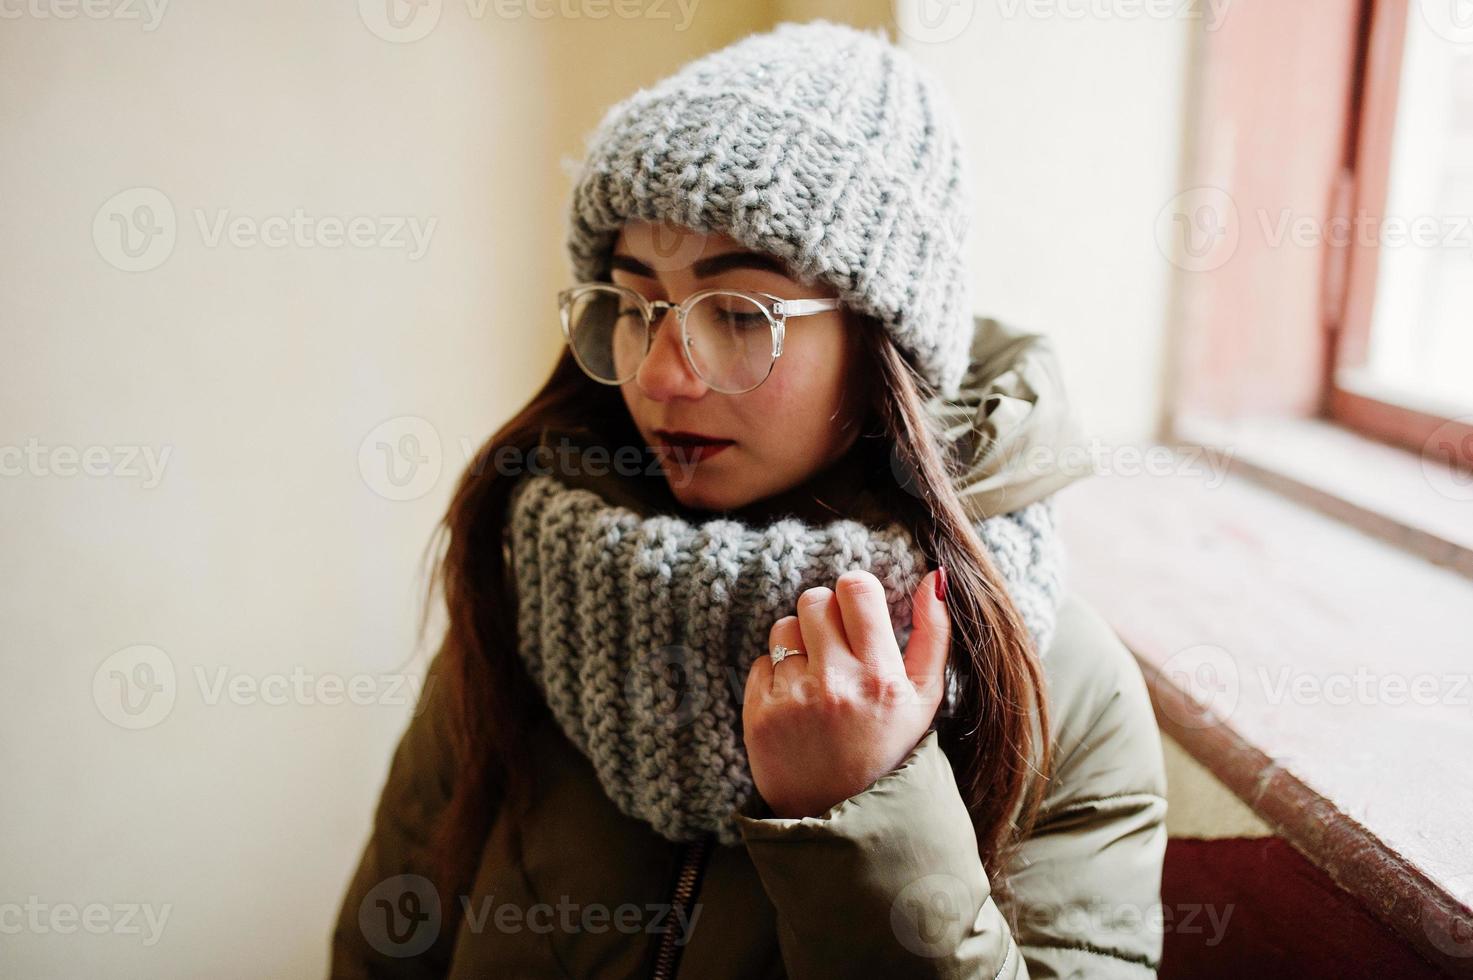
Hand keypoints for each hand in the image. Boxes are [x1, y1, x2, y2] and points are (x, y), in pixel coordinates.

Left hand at [742, 567, 949, 819]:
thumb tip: (935, 577)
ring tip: (818, 679)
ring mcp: (794, 700)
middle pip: (814, 600)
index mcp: (881, 675)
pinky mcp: (760, 715)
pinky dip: (776, 678)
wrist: (844, 818)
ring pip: (783, 628)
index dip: (855, 594)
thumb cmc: (889, 749)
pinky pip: (761, 663)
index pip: (856, 588)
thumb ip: (934, 633)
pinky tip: (797, 706)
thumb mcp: (924, 698)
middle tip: (836, 650)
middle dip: (825, 617)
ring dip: (798, 644)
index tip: (857, 614)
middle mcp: (836, 684)